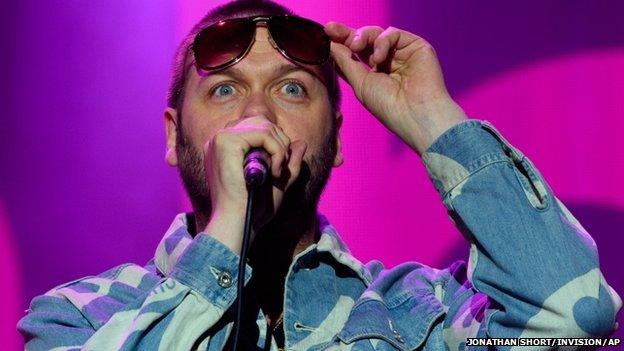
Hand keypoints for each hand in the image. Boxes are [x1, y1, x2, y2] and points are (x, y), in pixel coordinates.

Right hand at [202, 116, 306, 253]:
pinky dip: (277, 151)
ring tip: (277, 171)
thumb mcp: (277, 182)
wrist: (239, 223)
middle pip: (260, 121)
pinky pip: (263, 134)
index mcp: (224, 147)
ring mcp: (219, 139)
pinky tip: (273, 172)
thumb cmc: (253, 208)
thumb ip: (288, 162)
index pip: (256, 126)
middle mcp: (218, 139)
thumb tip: (300, 142)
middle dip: (280, 142)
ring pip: (264, 126)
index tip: (278, 166)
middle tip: (281, 168)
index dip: (274, 141)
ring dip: (280, 148)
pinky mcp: (225, 142)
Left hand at [325, 23, 466, 153]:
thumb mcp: (360, 83)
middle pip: (364, 40)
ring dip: (362, 37)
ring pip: (377, 34)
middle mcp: (388, 61)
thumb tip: (330, 44)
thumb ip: (345, 62)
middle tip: (331, 30)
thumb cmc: (388, 106)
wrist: (415, 114)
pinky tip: (379, 58)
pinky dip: (381, 42)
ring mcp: (402, 53)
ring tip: (356, 48)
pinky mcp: (415, 46)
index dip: (340, 42)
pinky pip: (393, 34)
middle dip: (346, 34)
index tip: (326, 32)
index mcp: (374, 73)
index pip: (355, 53)